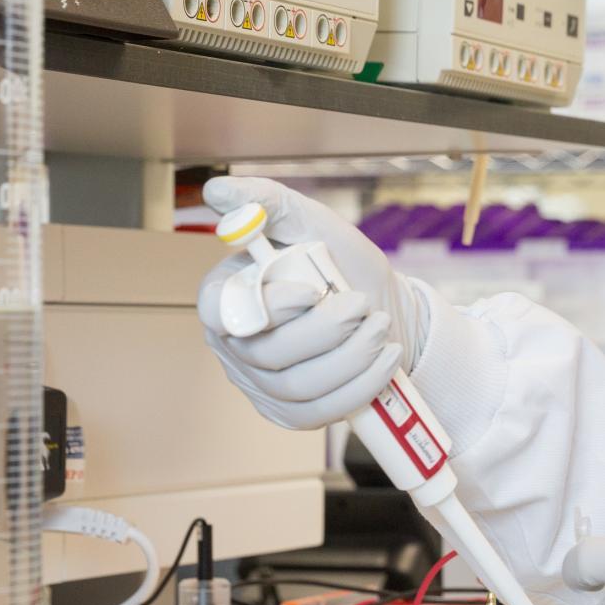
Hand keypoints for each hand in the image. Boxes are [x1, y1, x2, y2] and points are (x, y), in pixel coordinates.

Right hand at [196, 176, 428, 430]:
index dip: (265, 306)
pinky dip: (360, 385)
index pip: (220, 311)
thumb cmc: (344, 266)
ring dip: (350, 356)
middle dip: (325, 329)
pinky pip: (320, 411)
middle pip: (266, 352)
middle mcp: (236, 346)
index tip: (312, 291)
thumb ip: (268, 203)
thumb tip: (218, 191)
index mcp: (228, 296)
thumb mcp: (313, 223)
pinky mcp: (293, 413)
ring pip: (296, 384)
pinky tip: (386, 359)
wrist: (385, 309)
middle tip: (363, 305)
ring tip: (381, 328)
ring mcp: (262, 385)